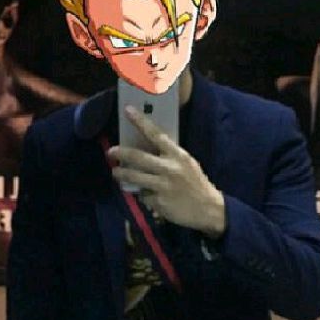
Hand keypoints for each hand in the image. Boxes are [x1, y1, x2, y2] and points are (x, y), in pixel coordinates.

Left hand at [108, 106, 227, 237]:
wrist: (208, 209)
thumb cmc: (196, 183)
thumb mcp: (187, 164)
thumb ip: (170, 156)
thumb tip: (147, 149)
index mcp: (178, 155)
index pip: (156, 135)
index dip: (141, 122)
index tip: (128, 111)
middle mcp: (169, 168)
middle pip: (138, 157)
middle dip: (121, 153)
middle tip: (111, 151)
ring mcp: (162, 185)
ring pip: (134, 177)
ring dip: (121, 174)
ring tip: (116, 173)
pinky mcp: (158, 201)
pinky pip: (142, 195)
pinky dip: (142, 194)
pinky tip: (146, 195)